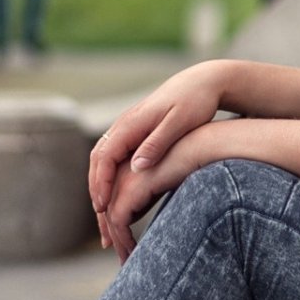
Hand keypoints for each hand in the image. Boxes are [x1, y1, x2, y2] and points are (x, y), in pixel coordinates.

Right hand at [90, 63, 227, 249]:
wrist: (202, 81)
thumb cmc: (195, 101)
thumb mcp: (179, 122)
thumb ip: (157, 143)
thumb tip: (136, 166)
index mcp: (131, 124)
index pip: (104, 157)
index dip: (101, 184)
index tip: (102, 208)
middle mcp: (124, 126)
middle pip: (98, 160)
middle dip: (96, 190)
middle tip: (101, 218)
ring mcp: (128, 129)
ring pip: (103, 159)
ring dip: (100, 185)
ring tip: (105, 213)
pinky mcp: (136, 134)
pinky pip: (115, 157)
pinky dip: (110, 177)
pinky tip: (119, 194)